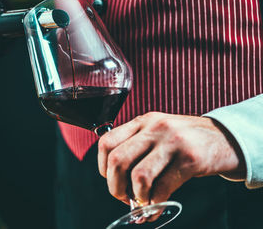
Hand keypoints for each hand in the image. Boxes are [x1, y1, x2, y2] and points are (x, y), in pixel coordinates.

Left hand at [98, 112, 245, 205]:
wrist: (226, 137)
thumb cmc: (185, 140)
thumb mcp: (157, 132)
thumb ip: (137, 148)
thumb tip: (117, 181)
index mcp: (142, 121)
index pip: (106, 142)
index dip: (102, 167)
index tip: (111, 179)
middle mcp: (154, 128)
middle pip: (117, 160)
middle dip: (115, 186)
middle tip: (122, 196)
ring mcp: (172, 142)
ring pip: (138, 176)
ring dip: (137, 196)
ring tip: (142, 201)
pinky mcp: (190, 159)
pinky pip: (163, 188)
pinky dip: (155, 203)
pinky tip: (156, 207)